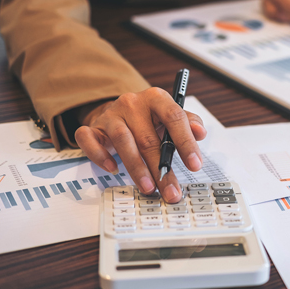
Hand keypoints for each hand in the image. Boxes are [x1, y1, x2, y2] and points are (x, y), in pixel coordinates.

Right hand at [74, 87, 206, 202]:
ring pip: (123, 141)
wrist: (119, 111)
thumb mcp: (171, 116)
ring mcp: (110, 115)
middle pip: (149, 138)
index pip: (174, 117)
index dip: (186, 142)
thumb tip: (200, 132)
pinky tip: (113, 169)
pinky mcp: (93, 127)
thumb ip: (189, 122)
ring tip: (148, 188)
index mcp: (156, 98)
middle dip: (162, 169)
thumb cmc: (150, 118)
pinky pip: (90, 140)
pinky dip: (100, 155)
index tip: (195, 165)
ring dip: (136, 168)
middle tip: (171, 190)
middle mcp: (132, 104)